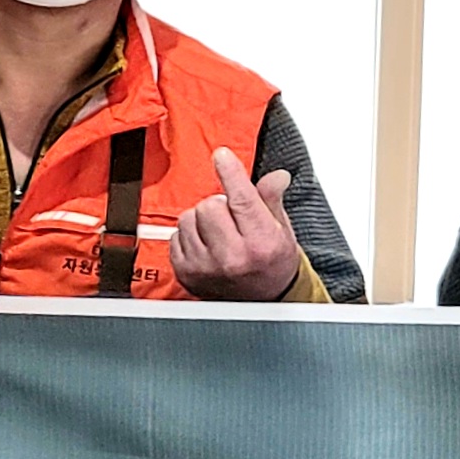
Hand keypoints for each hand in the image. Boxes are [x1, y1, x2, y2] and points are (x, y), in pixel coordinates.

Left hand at [171, 147, 301, 300]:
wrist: (262, 303)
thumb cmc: (273, 263)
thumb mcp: (283, 230)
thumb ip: (273, 200)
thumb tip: (277, 176)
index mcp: (262, 243)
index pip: (242, 198)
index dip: (230, 172)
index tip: (222, 155)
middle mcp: (233, 257)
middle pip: (210, 204)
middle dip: (220, 204)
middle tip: (233, 219)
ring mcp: (206, 267)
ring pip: (189, 217)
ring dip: (202, 220)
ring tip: (219, 233)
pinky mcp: (186, 273)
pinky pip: (176, 235)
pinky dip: (189, 235)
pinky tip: (206, 245)